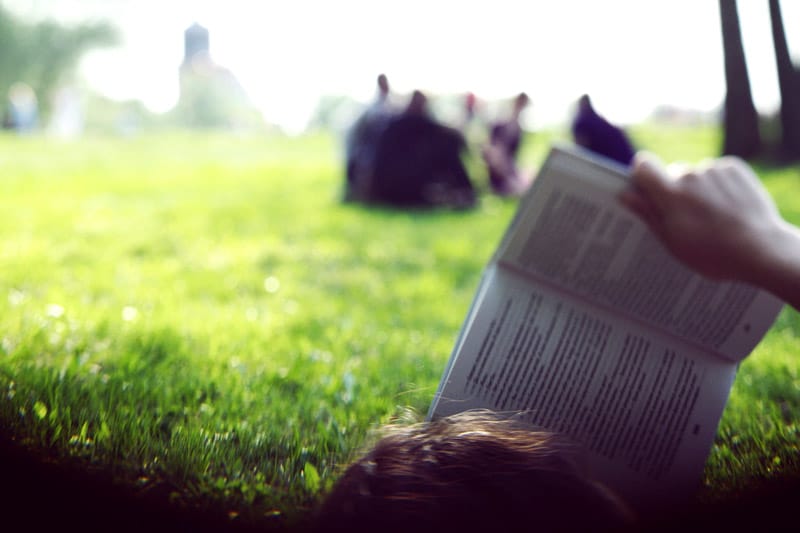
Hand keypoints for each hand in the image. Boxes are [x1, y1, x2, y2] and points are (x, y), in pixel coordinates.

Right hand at [619, 153, 784, 283]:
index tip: (647, 187)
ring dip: (698, 189)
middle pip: (672, 174)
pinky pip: (716, 171)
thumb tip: (625, 194)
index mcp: (671, 195)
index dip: (642, 174)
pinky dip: (718, 185)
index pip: (643, 165)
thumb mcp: (672, 241)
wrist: (762, 251)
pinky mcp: (734, 167)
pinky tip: (728, 207)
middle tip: (688, 218)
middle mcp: (690, 175)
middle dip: (675, 191)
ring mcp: (714, 170)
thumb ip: (648, 213)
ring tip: (713, 217)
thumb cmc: (712, 254)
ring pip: (695, 175)